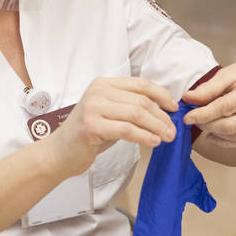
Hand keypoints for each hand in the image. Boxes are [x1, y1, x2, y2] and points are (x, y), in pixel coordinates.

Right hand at [46, 77, 177, 176]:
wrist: (60, 152)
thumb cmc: (88, 134)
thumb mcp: (110, 113)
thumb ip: (129, 106)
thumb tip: (163, 111)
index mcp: (104, 83)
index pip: (140, 84)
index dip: (161, 95)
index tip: (174, 108)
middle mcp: (98, 91)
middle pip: (141, 100)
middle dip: (161, 116)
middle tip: (173, 130)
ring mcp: (93, 107)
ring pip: (136, 114)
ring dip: (156, 127)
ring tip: (167, 137)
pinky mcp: (92, 125)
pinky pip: (126, 129)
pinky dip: (144, 136)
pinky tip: (154, 142)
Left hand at [181, 58, 235, 150]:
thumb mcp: (227, 75)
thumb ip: (208, 89)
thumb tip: (188, 99)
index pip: (227, 107)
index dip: (204, 114)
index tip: (187, 117)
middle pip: (231, 125)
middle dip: (207, 125)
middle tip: (193, 121)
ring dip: (215, 133)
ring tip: (203, 125)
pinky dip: (225, 140)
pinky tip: (213, 134)